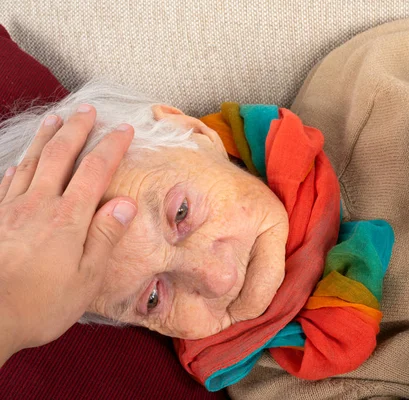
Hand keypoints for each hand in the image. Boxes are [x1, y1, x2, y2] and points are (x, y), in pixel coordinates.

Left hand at [0, 105, 136, 365]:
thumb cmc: (41, 304)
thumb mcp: (85, 279)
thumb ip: (104, 237)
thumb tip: (125, 204)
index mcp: (67, 218)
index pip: (94, 171)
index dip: (111, 146)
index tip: (124, 129)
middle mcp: (38, 204)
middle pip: (59, 156)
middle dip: (76, 130)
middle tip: (87, 110)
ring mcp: (11, 209)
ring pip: (31, 162)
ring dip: (45, 137)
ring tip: (56, 118)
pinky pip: (7, 182)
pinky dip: (18, 165)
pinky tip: (20, 161)